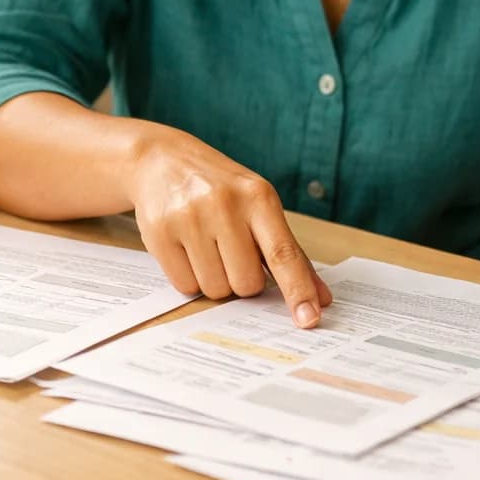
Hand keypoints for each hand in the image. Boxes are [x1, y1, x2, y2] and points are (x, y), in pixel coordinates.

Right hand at [126, 126, 331, 326]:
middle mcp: (224, 205)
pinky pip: (185, 286)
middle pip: (247, 283)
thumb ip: (289, 252)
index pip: (282, 253)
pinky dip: (190, 278)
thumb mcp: (259, 205)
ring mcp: (189, 218)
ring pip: (215, 290)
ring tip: (207, 245)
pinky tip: (186, 248)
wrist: (162, 160)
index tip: (309, 318)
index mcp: (258, 197)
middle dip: (243, 279)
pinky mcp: (159, 233)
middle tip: (232, 251)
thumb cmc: (220, 188)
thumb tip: (320, 297)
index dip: (297, 289)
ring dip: (216, 280)